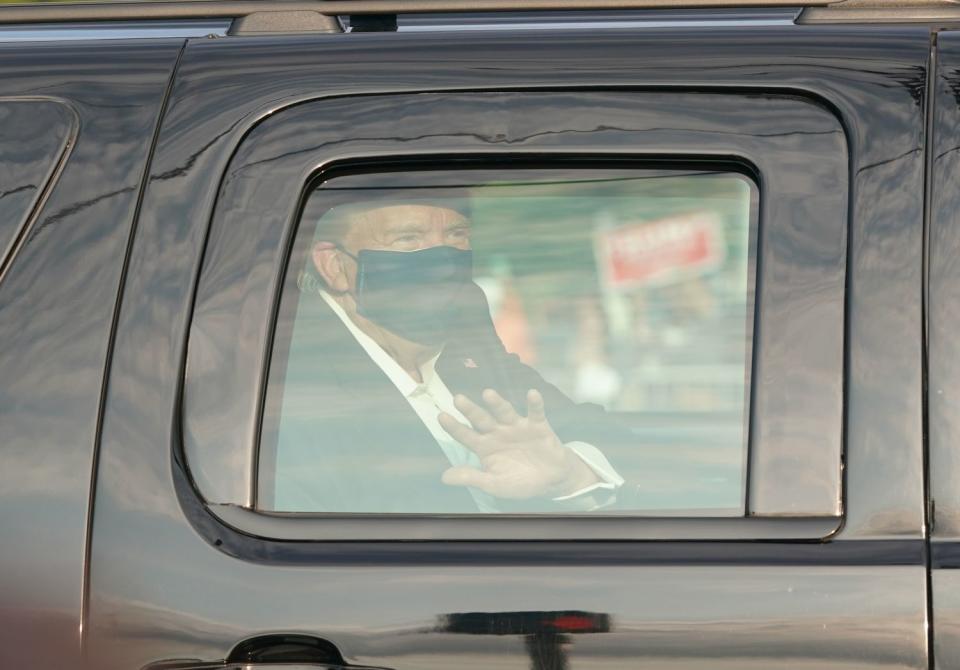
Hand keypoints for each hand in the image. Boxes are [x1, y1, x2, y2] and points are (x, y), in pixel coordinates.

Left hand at [438, 388, 599, 498]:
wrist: (551, 480)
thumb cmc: (519, 482)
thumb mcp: (494, 484)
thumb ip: (472, 478)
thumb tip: (444, 477)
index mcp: (485, 446)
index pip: (465, 434)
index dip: (454, 426)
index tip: (441, 416)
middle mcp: (498, 432)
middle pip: (481, 419)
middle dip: (471, 410)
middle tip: (458, 399)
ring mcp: (517, 427)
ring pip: (505, 412)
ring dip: (497, 403)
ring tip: (488, 394)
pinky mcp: (538, 426)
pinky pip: (535, 413)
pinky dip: (534, 404)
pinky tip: (532, 394)